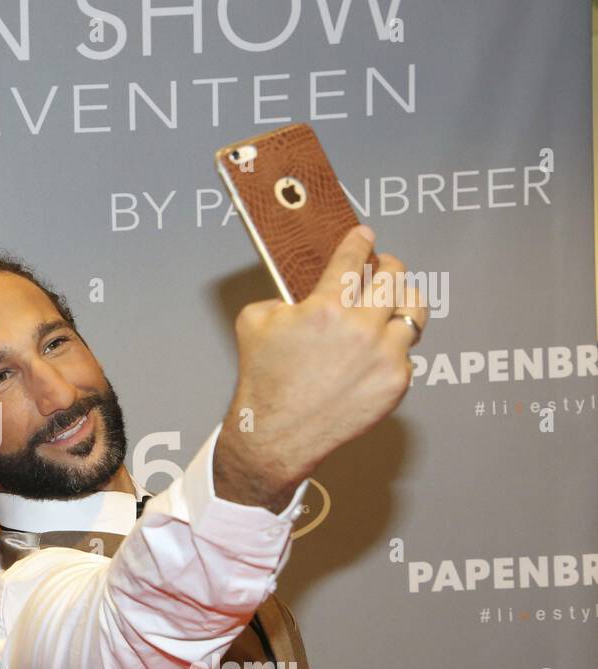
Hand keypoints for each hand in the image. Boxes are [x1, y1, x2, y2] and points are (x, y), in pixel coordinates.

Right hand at [214, 225, 426, 510]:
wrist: (277, 433)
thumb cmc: (263, 379)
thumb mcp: (254, 323)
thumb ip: (281, 298)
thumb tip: (302, 294)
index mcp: (325, 307)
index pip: (353, 258)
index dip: (361, 241)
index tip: (365, 235)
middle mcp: (361, 327)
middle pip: (394, 277)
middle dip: (388, 265)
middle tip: (383, 266)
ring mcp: (384, 356)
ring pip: (414, 310)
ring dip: (404, 299)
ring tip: (396, 300)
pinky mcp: (396, 382)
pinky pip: (407, 352)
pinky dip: (393, 347)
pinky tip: (378, 350)